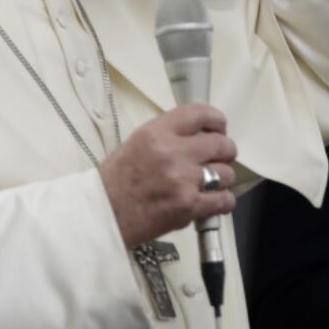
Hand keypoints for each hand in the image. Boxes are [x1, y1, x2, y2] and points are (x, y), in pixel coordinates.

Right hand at [98, 104, 236, 246]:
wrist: (102, 214)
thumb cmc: (116, 181)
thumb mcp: (137, 142)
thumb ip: (169, 135)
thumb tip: (201, 135)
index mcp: (156, 132)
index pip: (200, 113)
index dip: (217, 120)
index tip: (220, 128)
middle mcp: (171, 152)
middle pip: (221, 144)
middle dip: (225, 151)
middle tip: (220, 159)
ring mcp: (182, 180)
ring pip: (226, 173)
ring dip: (222, 179)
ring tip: (211, 184)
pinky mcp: (188, 206)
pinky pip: (223, 200)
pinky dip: (223, 201)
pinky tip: (214, 201)